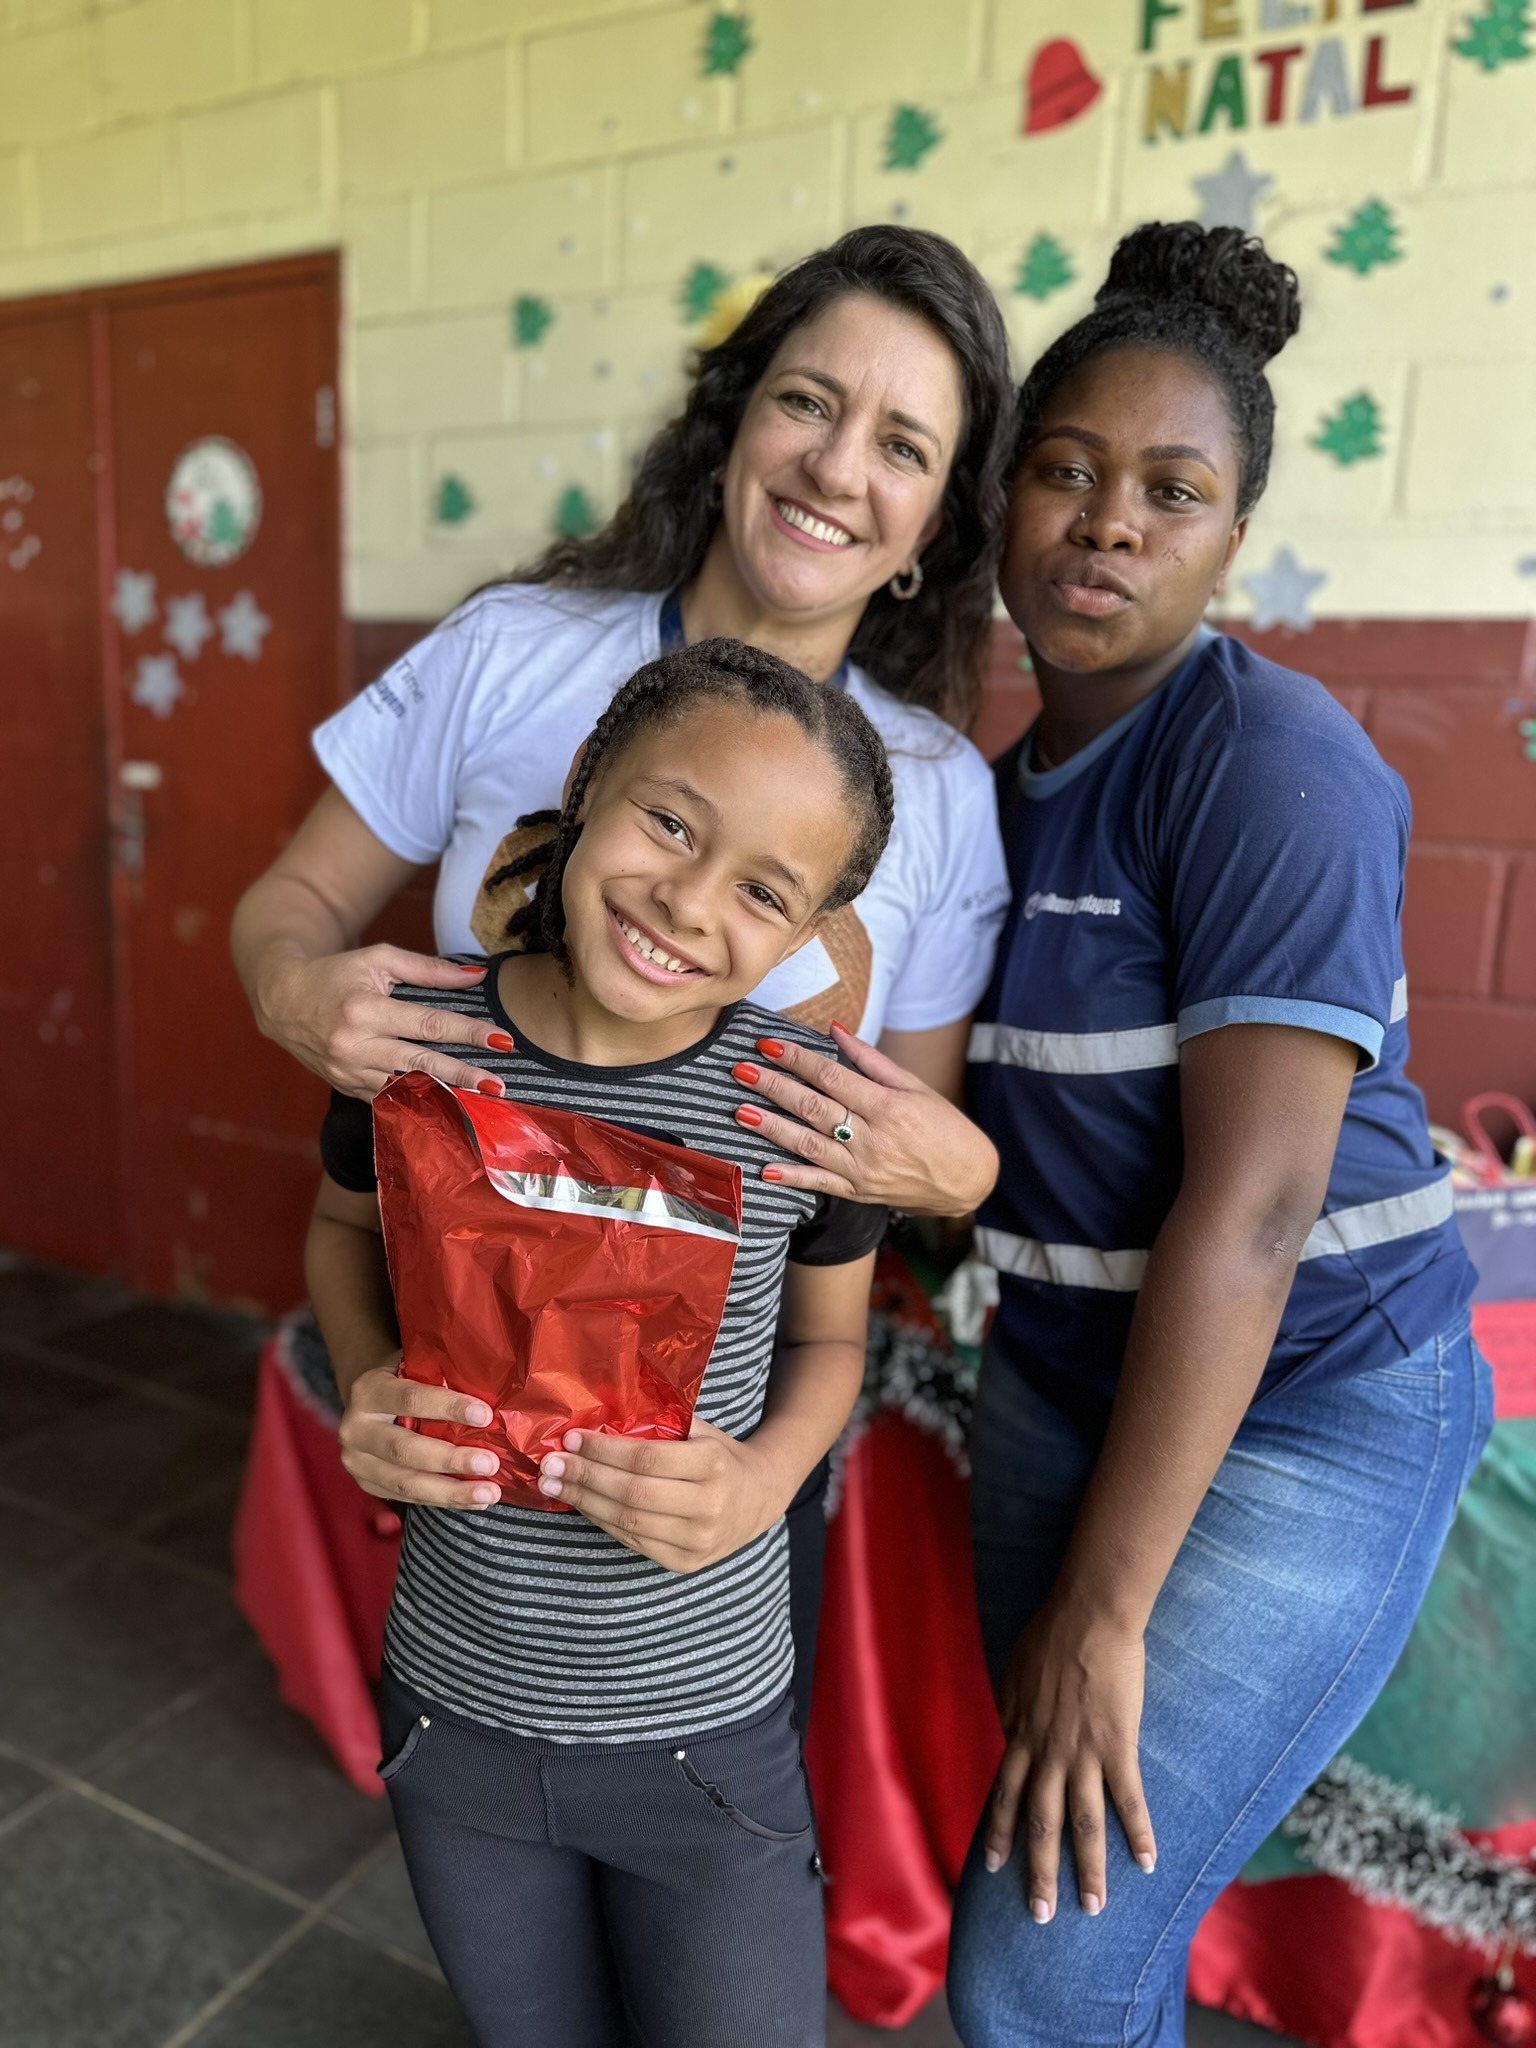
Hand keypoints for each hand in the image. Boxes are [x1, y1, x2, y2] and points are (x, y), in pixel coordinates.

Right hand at [257, 946, 505, 1098]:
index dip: (467, 1033)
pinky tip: (449, 1110)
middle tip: (499, 1086)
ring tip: (482, 1103)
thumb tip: (477, 977)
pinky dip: (419, 1105)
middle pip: (420, 1064)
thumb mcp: (379, 960)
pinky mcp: (347, 1088)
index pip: (428, 1024)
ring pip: (405, 1089)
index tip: (502, 1040)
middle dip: (463, 1076)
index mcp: (365, 1011)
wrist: (282, 1000)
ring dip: (446, 1097)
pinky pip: (388, 1100)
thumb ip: (428, 970)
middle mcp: (355, 1046)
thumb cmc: (336, 975)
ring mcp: (349, 1073)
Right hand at [338, 1356, 503, 1508]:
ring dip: (451, 1491)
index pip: (410, 1399)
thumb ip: (441, 1376)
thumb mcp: (415, 1367)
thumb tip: (493, 1397)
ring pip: (405, 1483)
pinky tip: (473, 1499)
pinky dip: (443, 1500)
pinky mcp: (366, 1484)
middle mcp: (355, 1428)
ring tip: (488, 1493)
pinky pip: (407, 1496)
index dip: (448, 1407)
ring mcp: (357, 1461)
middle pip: (405, 1449)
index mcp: (368, 1390)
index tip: (485, 1416)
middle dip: (451, 1459)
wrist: (368, 1402)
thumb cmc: (404, 1380)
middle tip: (490, 1464)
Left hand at [536, 1419, 784, 1572]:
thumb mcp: (702, 1431)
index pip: (647, 1460)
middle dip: (584, 1477)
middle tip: (549, 1464)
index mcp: (713, 1464)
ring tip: (552, 1485)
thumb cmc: (720, 1456)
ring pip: (626, 1522)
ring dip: (583, 1502)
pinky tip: (581, 1504)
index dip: (605, 1451)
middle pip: (631, 1494)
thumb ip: (661, 1423)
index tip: (572, 1438)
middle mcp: (707, 1506)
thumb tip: (600, 1413)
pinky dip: (600, 1521)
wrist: (759, 1498)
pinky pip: (632, 1542)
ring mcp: (696, 1540)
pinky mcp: (684, 1563)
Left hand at [734, 1025, 997, 1213]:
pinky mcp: (859, 1192)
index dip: (797, 1059)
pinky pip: (819, 1184)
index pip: (831, 1076)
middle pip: (812, 1107)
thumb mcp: (915, 1088)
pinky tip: (764, 1169)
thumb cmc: (945, 1128)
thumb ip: (872, 1060)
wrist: (968, 1180)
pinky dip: (791, 1177)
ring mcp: (863, 1168)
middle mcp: (872, 1138)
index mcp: (887, 1106)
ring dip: (771, 1127)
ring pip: (807, 1144)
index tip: (768, 1045)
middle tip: (741, 1070)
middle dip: (773, 1086)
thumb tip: (835, 1029)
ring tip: (740, 1111)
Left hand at [985, 1597, 1156, 1921]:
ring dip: (1087, 1870)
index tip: (991, 1867)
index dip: (998, 1833)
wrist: (1087, 1616)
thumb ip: (1012, 1711)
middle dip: (1038, 1873)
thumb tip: (1009, 1732)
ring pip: (1083, 1824)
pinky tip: (1147, 1864)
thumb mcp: (1015, 1677)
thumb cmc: (1050, 1638)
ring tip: (1092, 1908)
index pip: (1004, 1796)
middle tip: (1040, 1914)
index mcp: (1021, 1736)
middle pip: (1040, 1824)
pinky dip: (1138, 1834)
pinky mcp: (1119, 1746)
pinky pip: (1129, 1800)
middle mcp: (1048, 1754)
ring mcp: (1083, 1754)